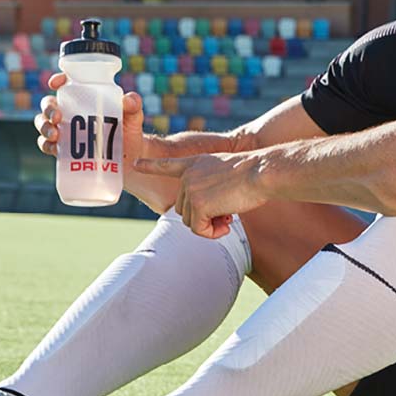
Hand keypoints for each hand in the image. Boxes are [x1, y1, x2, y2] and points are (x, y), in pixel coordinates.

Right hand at [34, 73, 178, 213]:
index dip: (57, 80)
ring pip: (44, 123)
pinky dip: (47, 145)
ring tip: (55, 135)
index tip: (55, 83)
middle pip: (49, 104)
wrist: (130, 158)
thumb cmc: (129, 130)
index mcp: (84, 98)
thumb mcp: (133, 116)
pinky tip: (54, 148)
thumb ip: (134, 105)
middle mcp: (70, 112)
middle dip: (48, 109)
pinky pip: (47, 145)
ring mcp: (65, 131)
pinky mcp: (63, 150)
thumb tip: (127, 100)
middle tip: (57, 117)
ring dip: (44, 127)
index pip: (66, 85)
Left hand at [133, 152, 269, 238]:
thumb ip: (208, 188)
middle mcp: (188, 175)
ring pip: (190, 221)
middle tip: (226, 212)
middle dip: (203, 216)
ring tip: (229, 215)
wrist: (260, 172)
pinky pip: (199, 230)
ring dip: (209, 225)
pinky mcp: (198, 205)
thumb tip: (203, 216)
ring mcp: (190, 189)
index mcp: (195, 163)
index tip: (135, 164)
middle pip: (184, 208)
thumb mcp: (224, 174)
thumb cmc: (252, 174)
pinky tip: (227, 223)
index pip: (167, 165)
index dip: (151, 166)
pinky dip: (212, 232)